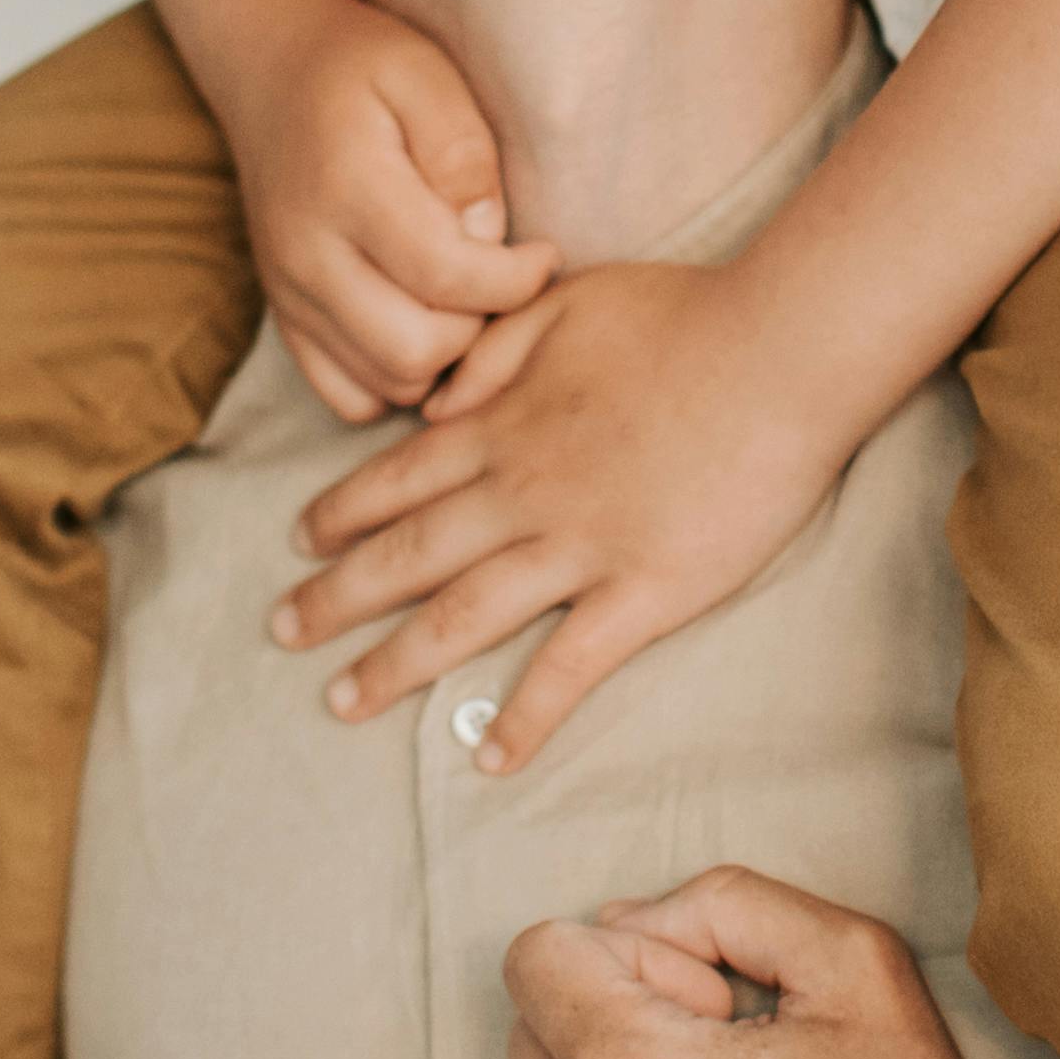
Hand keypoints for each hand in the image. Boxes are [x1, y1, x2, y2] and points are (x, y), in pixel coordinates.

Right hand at [212, 0, 556, 414]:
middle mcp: (306, 255)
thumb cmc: (363, 68)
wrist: (271, 73)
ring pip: (387, 383)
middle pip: (416, 349)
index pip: (447, 278)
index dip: (516, 281)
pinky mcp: (284, 318)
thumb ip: (464, 155)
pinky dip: (395, 378)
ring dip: (444, 356)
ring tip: (466, 298)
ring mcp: (288, 294)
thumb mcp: (427, 77)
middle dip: (480, 326)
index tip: (544, 253)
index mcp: (347, 190)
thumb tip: (488, 238)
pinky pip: (348, 396)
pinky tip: (421, 324)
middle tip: (502, 279)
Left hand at [275, 260, 885, 758]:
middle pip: (407, 555)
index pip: (397, 478)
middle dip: (335, 598)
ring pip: (462, 618)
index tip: (297, 542)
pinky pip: (568, 667)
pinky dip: (524, 717)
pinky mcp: (643, 592)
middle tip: (281, 632)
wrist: (777, 352)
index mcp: (503, 423)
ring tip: (342, 702)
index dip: (340, 513)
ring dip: (393, 665)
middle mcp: (522, 492)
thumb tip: (435, 406)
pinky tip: (488, 757)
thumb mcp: (565, 302)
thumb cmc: (684, 316)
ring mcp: (578, 548)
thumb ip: (491, 351)